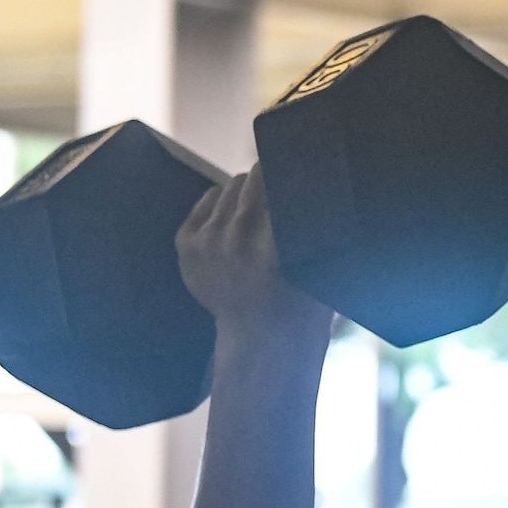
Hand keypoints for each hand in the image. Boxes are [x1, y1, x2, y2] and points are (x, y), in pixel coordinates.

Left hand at [176, 167, 332, 341]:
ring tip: (260, 210)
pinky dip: (224, 204)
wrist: (261, 341)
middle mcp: (239, 237)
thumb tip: (318, 182)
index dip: (292, 170)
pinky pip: (209, 199)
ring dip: (248, 192)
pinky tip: (237, 222)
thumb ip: (313, 224)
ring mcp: (208, 240)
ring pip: (231, 185)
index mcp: (277, 244)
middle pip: (254, 177)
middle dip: (270, 180)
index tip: (300, 166)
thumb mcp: (320, 264)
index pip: (280, 181)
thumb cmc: (304, 304)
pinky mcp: (187, 243)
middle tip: (280, 186)